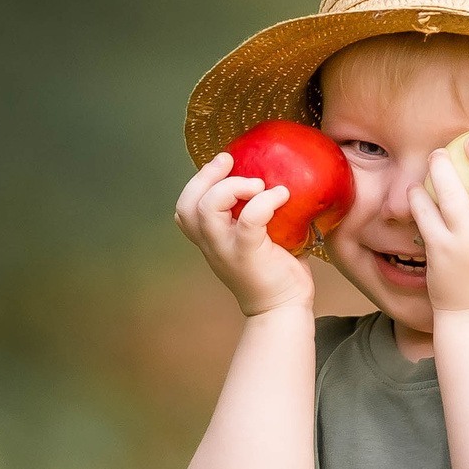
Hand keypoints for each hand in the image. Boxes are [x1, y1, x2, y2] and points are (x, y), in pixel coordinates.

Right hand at [175, 152, 314, 317]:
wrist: (283, 309)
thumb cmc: (276, 272)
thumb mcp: (258, 240)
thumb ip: (256, 215)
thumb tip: (280, 177)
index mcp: (211, 241)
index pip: (185, 210)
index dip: (197, 182)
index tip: (223, 164)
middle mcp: (212, 245)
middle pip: (187, 206)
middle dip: (205, 176)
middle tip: (229, 160)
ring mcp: (227, 251)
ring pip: (207, 209)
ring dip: (231, 187)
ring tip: (257, 183)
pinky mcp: (248, 255)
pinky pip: (249, 220)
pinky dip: (265, 201)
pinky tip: (282, 195)